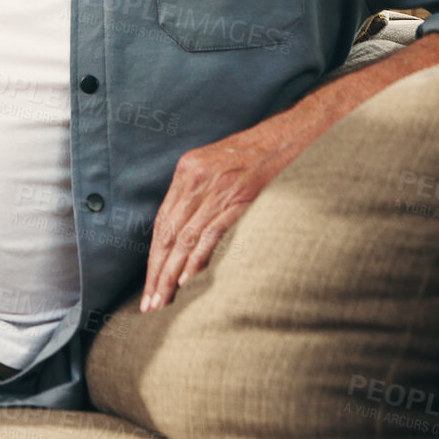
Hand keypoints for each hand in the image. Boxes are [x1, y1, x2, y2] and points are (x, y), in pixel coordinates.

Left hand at [140, 128, 292, 311]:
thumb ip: (199, 196)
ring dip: (171, 273)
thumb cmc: (256, 155)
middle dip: (157, 272)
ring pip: (185, 238)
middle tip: (149, 303)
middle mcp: (195, 179)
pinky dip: (197, 258)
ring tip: (163, 301)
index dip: (154, 257)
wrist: (289, 135)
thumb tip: (188, 238)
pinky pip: (211, 233)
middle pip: (168, 233)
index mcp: (186, 171)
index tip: (149, 284)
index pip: (162, 223)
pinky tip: (188, 280)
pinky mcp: (238, 198)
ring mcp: (216, 189)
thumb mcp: (218, 167)